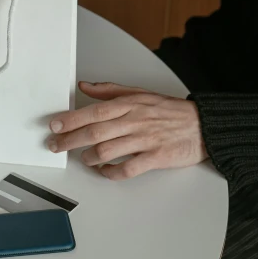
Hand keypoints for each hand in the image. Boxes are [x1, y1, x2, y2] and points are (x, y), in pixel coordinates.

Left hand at [48, 82, 207, 180]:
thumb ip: (110, 90)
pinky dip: (111, 172)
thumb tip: (84, 86)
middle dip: (70, 140)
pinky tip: (105, 171)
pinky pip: (127, 169)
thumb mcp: (140, 93)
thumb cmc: (171, 111)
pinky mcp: (155, 157)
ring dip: (89, 157)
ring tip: (83, 158)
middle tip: (56, 145)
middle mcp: (135, 121)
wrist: (203, 125)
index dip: (71, 119)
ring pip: (107, 150)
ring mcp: (145, 140)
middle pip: (95, 132)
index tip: (54, 124)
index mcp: (130, 104)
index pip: (94, 111)